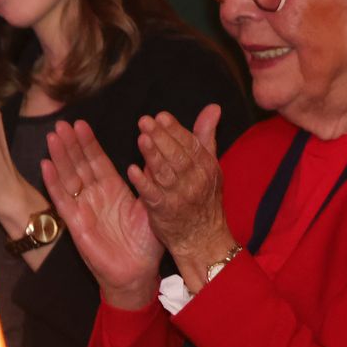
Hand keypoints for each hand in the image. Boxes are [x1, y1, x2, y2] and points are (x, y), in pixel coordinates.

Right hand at [42, 119, 162, 308]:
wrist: (139, 272)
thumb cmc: (146, 242)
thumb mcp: (150, 205)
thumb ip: (149, 181)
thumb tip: (153, 154)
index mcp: (114, 190)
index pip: (98, 161)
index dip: (89, 143)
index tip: (80, 124)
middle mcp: (96, 196)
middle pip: (79, 165)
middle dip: (71, 144)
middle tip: (62, 123)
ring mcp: (84, 208)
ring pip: (68, 178)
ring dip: (60, 157)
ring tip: (53, 136)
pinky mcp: (76, 223)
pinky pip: (62, 200)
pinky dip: (53, 183)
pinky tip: (46, 165)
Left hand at [128, 105, 231, 289]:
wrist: (203, 238)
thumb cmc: (204, 199)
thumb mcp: (210, 166)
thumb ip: (206, 136)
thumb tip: (213, 108)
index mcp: (206, 166)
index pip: (191, 143)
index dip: (175, 129)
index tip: (160, 116)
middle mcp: (196, 180)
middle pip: (178, 156)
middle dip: (161, 137)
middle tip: (145, 121)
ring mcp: (181, 197)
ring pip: (165, 173)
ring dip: (153, 155)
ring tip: (141, 138)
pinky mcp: (165, 212)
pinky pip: (154, 195)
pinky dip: (144, 183)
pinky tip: (132, 170)